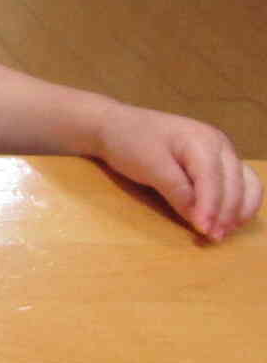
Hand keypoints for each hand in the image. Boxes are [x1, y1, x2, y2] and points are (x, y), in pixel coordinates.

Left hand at [94, 103, 259, 241]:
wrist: (116, 125)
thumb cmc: (129, 142)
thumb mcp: (148, 166)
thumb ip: (176, 191)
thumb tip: (199, 217)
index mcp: (201, 140)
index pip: (213, 179)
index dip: (210, 207)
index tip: (203, 230)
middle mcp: (219, 145)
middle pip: (234, 183)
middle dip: (226, 213)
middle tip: (213, 238)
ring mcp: (222, 152)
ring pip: (246, 184)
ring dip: (239, 210)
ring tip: (222, 232)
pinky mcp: (218, 162)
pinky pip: (241, 183)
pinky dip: (240, 203)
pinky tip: (231, 221)